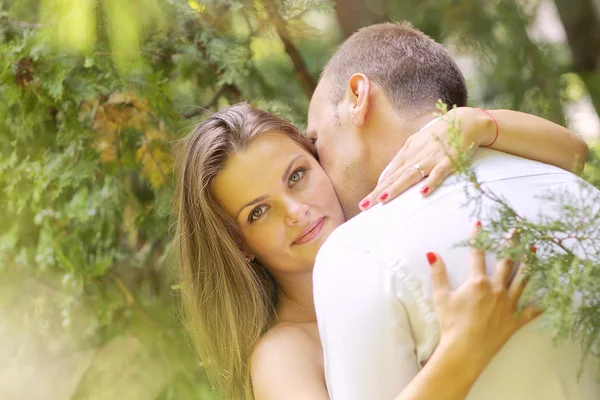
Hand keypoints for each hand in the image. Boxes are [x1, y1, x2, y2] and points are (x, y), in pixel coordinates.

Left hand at [359, 107, 494, 210]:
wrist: (464, 121)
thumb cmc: (438, 135)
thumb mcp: (416, 144)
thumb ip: (403, 159)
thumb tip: (388, 175)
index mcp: (408, 153)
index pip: (389, 174)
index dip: (377, 188)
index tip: (364, 202)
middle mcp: (416, 156)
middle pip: (395, 177)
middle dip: (379, 192)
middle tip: (364, 206)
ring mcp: (432, 158)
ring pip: (411, 175)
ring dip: (396, 187)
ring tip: (382, 200)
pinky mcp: (449, 160)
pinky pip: (439, 173)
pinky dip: (431, 182)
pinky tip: (423, 193)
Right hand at [426, 222, 541, 370]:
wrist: (465, 349)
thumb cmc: (451, 323)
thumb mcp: (441, 297)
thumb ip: (437, 273)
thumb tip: (431, 254)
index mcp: (477, 282)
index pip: (477, 254)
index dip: (477, 238)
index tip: (479, 224)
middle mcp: (496, 289)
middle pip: (506, 262)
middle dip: (511, 244)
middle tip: (518, 230)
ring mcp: (508, 304)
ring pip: (522, 280)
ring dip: (528, 264)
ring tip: (533, 251)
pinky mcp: (515, 320)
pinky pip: (531, 311)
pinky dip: (539, 304)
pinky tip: (545, 299)